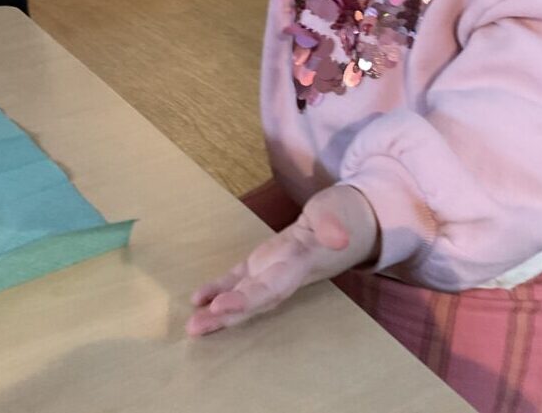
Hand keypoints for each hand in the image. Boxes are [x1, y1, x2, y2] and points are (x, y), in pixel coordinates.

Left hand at [187, 185, 378, 336]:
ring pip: (243, 295)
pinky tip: (197, 298)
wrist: (348, 221)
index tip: (222, 306)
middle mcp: (284, 275)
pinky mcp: (262, 262)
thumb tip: (338, 239)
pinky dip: (218, 288)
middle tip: (196, 328)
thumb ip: (335, 226)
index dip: (248, 299)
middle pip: (254, 300)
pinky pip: (238, 278)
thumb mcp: (340, 213)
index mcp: (300, 264)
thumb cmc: (344, 215)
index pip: (273, 287)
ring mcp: (272, 270)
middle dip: (226, 315)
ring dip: (217, 311)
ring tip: (193, 326)